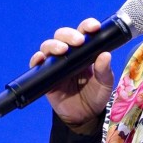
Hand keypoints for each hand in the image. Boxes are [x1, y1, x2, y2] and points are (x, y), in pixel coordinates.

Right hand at [29, 18, 113, 133]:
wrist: (84, 116)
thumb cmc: (96, 96)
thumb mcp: (105, 84)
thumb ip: (104, 70)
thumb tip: (105, 54)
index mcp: (85, 51)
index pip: (84, 32)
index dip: (87, 26)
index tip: (94, 27)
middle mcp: (69, 54)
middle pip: (63, 36)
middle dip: (69, 34)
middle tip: (78, 41)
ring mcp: (56, 64)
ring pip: (49, 46)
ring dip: (54, 45)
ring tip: (62, 50)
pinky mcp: (45, 76)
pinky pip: (37, 64)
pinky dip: (37, 59)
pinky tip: (41, 59)